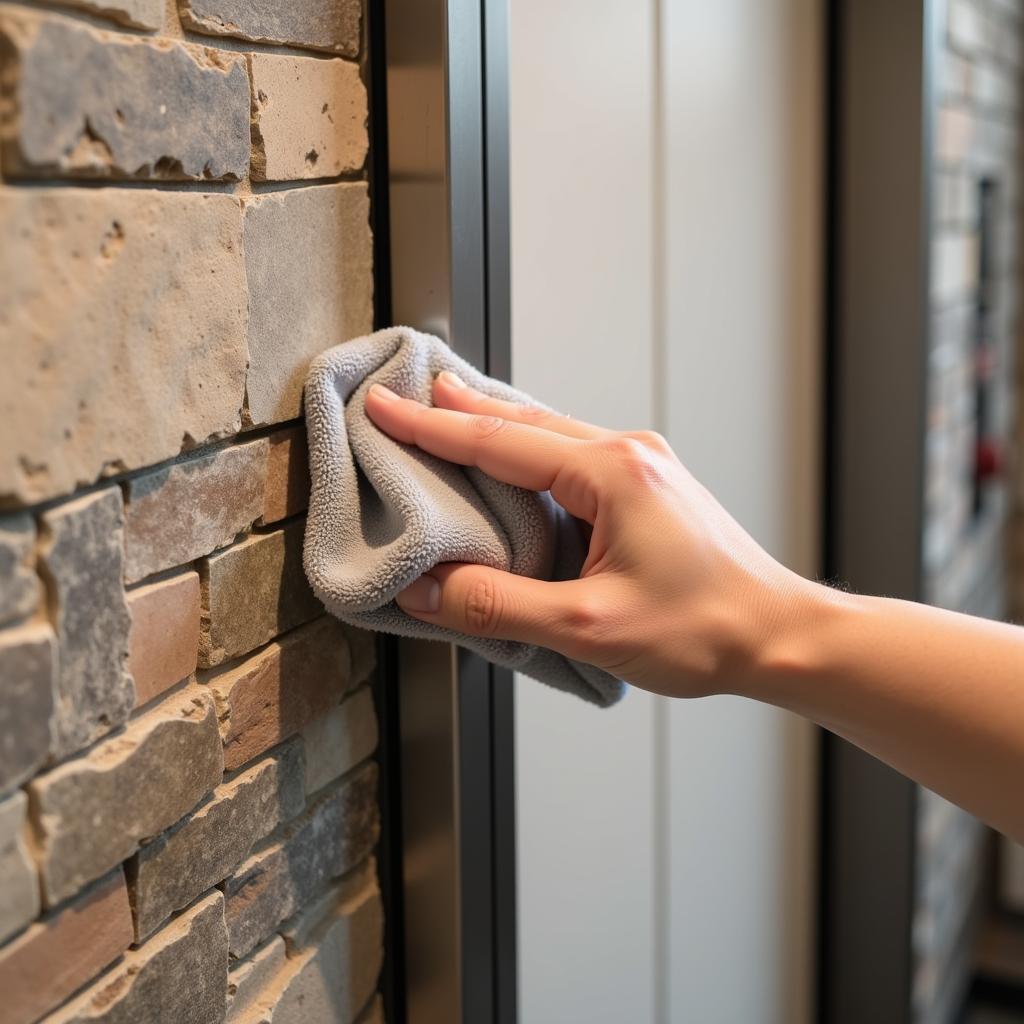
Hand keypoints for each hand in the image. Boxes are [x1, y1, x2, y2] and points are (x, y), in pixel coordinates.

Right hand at [364, 371, 812, 697]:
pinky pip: (573, 452)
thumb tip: (429, 591)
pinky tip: (514, 455)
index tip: (386, 409)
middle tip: (409, 394)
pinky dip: (529, 449)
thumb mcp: (589, 626)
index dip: (433, 429)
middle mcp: (628, 454)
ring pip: (549, 433)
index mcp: (611, 474)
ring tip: (449, 410)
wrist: (778, 634)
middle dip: (460, 409)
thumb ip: (500, 606)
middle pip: (522, 422)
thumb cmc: (703, 629)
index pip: (499, 443)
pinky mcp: (648, 488)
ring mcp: (642, 467)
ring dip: (494, 424)